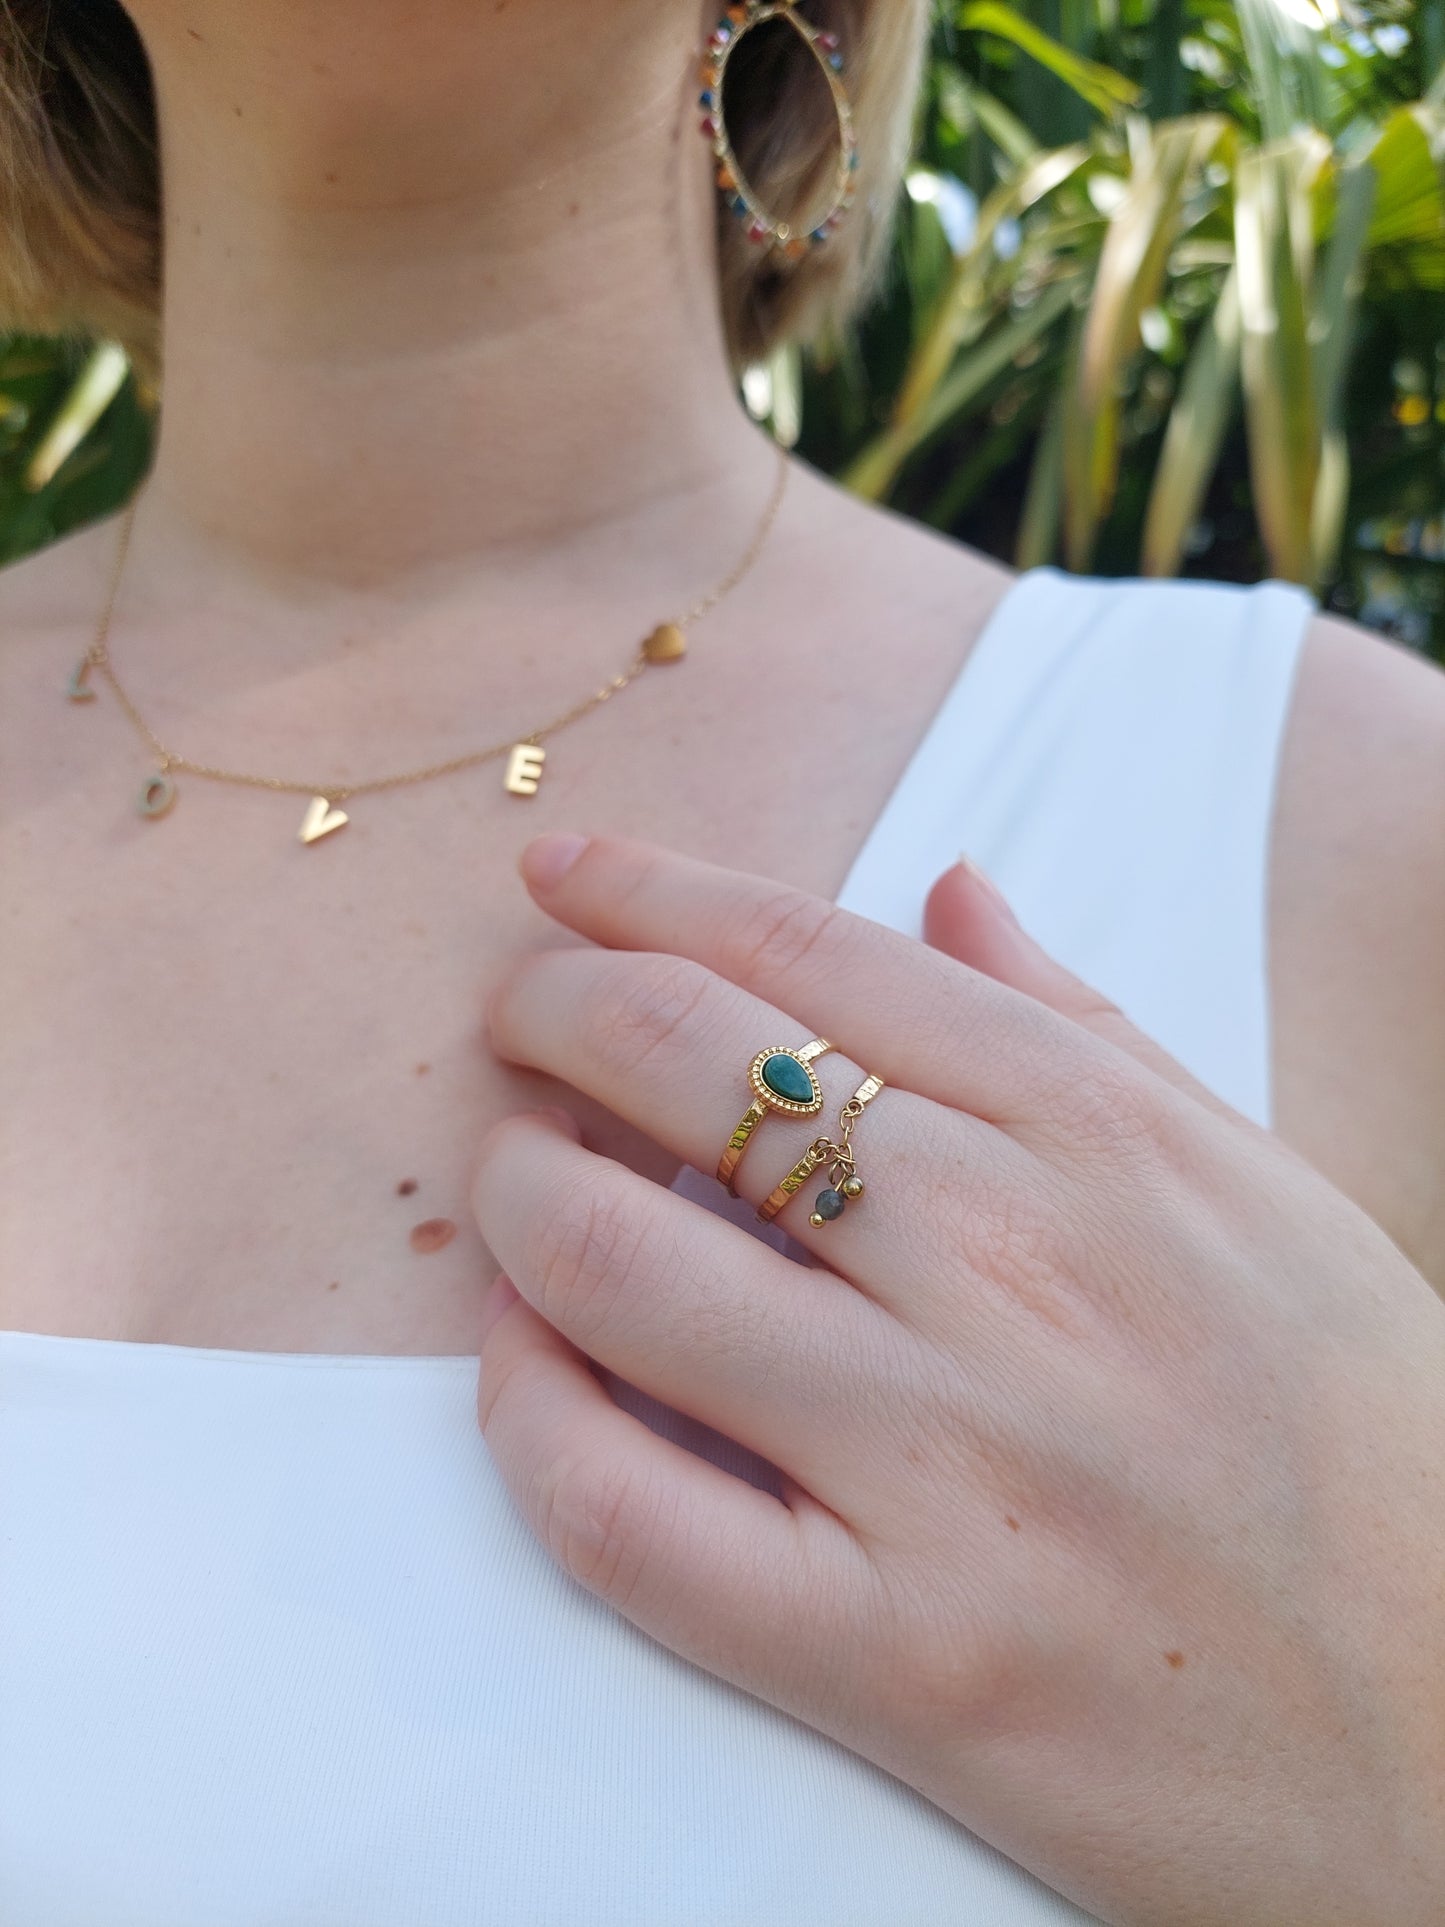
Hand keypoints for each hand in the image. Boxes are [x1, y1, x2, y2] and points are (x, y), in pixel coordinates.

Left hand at [472, 833, 1444, 1925]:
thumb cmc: (1368, 1446)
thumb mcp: (1258, 1190)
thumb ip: (1084, 1028)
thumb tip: (945, 887)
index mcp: (1106, 1137)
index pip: (813, 956)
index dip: (650, 892)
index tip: (560, 874)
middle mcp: (1019, 1272)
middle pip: (693, 1071)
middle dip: (552, 1009)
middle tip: (514, 1016)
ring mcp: (953, 1466)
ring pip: (620, 1269)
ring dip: (517, 1192)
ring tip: (510, 1175)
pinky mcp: (902, 1660)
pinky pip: (630, 1513)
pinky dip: (530, 1415)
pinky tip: (521, 1359)